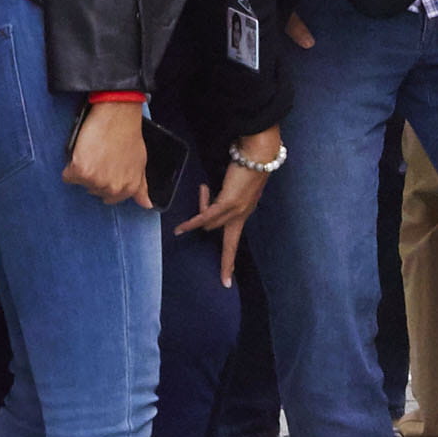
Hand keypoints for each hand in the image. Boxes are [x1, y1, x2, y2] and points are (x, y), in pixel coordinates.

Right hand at [66, 100, 153, 205]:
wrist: (117, 116)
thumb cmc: (128, 136)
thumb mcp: (140, 163)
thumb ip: (141, 186)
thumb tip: (147, 205)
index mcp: (128, 188)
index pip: (110, 198)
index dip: (106, 180)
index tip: (106, 168)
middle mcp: (113, 188)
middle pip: (94, 190)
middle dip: (95, 175)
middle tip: (100, 157)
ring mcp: (96, 181)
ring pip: (81, 183)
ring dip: (82, 170)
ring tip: (92, 152)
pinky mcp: (81, 172)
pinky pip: (68, 176)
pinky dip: (71, 165)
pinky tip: (82, 152)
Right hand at [182, 147, 272, 279]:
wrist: (258, 155)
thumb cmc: (249, 167)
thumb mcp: (237, 189)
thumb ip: (225, 200)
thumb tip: (211, 206)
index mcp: (244, 214)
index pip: (234, 243)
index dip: (229, 263)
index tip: (227, 281)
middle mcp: (241, 216)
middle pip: (213, 230)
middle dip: (199, 223)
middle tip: (180, 231)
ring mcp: (235, 212)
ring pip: (208, 222)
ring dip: (201, 204)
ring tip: (204, 187)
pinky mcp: (227, 204)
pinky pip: (205, 217)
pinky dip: (192, 224)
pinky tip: (180, 229)